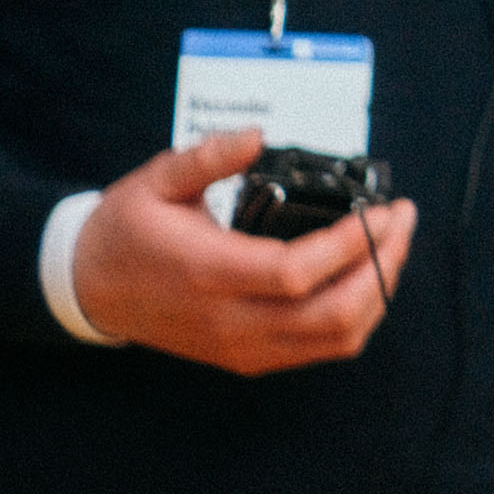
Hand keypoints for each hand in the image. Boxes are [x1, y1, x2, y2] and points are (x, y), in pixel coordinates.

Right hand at [67, 132, 419, 375]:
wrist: (90, 289)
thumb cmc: (127, 230)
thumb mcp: (157, 180)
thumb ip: (208, 156)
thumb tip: (257, 135)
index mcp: (209, 273)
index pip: (298, 273)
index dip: (352, 246)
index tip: (383, 211)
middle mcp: (231, 321)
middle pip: (332, 314)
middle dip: (384, 267)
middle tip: (402, 222)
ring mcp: (243, 347)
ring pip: (336, 339)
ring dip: (378, 294)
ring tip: (393, 246)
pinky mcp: (249, 358)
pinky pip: (321, 350)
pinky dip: (357, 318)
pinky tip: (367, 279)